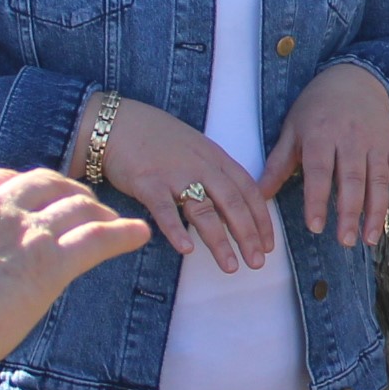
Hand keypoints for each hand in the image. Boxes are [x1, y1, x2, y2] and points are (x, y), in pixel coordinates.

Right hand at [0, 168, 148, 374]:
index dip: (15, 190)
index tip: (24, 200)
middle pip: (37, 183)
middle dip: (60, 190)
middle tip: (75, 203)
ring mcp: (22, 230)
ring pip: (72, 205)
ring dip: (95, 209)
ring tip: (110, 217)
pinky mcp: (51, 262)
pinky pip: (99, 238)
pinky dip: (123, 234)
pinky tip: (139, 235)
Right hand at [96, 97, 280, 275]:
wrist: (118, 123)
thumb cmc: (158, 139)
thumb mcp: (196, 151)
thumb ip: (215, 176)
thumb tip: (232, 211)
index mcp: (216, 158)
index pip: (248, 191)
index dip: (261, 219)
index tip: (269, 244)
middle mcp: (200, 166)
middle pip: (232, 203)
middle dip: (248, 235)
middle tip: (258, 261)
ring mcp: (174, 174)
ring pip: (204, 210)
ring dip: (219, 241)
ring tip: (230, 266)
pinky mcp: (147, 183)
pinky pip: (164, 209)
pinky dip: (176, 230)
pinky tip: (186, 250)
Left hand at [264, 61, 388, 250]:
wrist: (351, 80)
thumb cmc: (315, 110)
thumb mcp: (292, 130)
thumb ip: (277, 164)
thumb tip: (258, 195)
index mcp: (322, 134)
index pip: (320, 170)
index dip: (318, 198)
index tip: (316, 226)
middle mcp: (351, 138)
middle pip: (352, 178)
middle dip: (350, 212)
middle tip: (345, 241)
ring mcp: (375, 143)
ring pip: (379, 180)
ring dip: (377, 211)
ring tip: (370, 239)